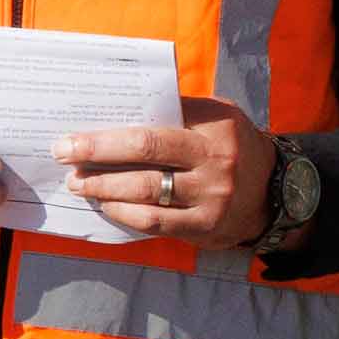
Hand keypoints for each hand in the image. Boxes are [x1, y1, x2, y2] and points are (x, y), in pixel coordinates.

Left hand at [62, 97, 273, 252]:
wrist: (274, 192)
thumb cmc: (230, 146)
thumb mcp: (216, 116)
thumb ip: (176, 112)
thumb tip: (117, 113)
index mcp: (214, 123)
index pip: (152, 124)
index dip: (108, 133)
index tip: (74, 136)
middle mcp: (215, 159)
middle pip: (145, 153)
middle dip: (97, 155)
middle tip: (64, 155)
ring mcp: (211, 196)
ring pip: (146, 192)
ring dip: (105, 188)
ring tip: (79, 184)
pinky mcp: (205, 227)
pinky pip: (156, 222)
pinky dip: (126, 214)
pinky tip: (107, 207)